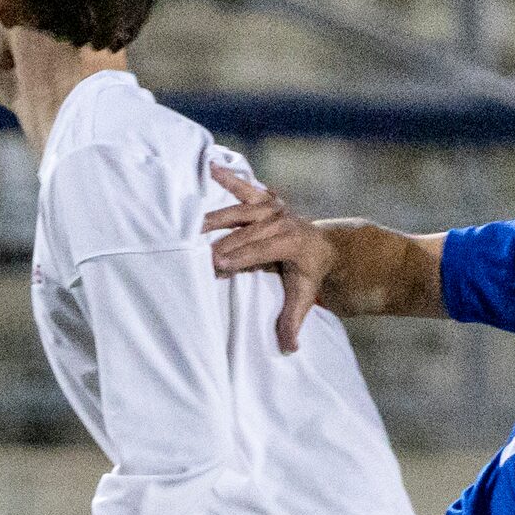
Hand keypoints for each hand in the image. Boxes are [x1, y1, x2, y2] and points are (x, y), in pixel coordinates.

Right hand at [204, 165, 334, 354]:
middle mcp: (283, 220)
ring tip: (191, 225)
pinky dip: (227, 177)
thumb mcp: (304, 297)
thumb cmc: (308, 273)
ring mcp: (273, 207)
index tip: (219, 266)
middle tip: (197, 254)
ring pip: (240, 210)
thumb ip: (293, 320)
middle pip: (247, 231)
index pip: (262, 249)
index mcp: (293, 242)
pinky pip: (243, 187)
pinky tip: (209, 167)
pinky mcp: (264, 199)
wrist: (324, 245)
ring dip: (215, 217)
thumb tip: (290, 348)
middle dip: (222, 243)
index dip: (241, 257)